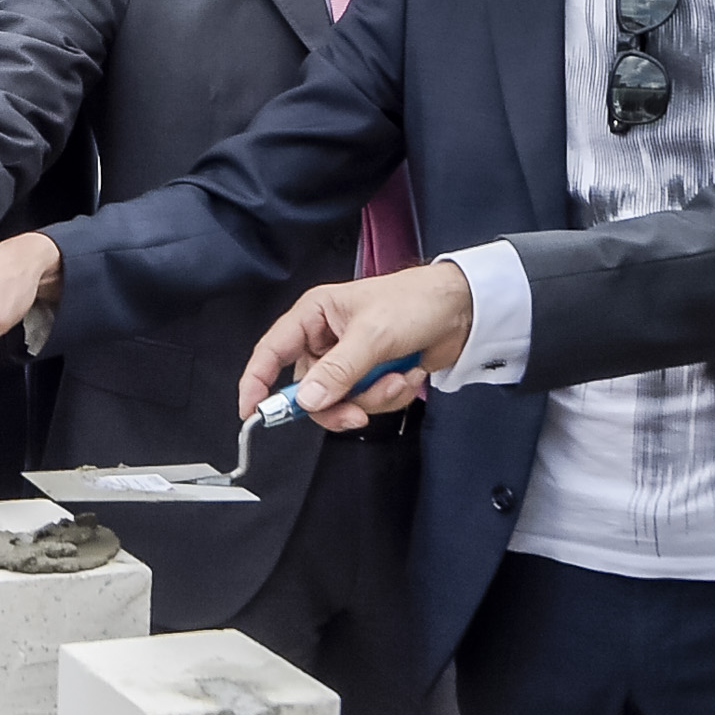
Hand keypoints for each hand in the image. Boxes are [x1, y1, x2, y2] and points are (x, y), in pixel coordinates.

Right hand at [238, 261, 473, 429]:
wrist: (463, 310)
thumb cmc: (415, 301)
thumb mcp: (373, 335)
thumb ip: (338, 370)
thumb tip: (307, 399)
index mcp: (315, 315)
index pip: (272, 351)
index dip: (257, 381)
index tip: (252, 411)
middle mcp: (327, 338)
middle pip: (308, 389)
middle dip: (337, 404)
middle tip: (354, 413)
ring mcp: (350, 360)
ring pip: (340, 400)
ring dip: (373, 397)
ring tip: (397, 376)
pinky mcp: (371, 376)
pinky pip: (366, 402)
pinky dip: (389, 395)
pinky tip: (407, 374)